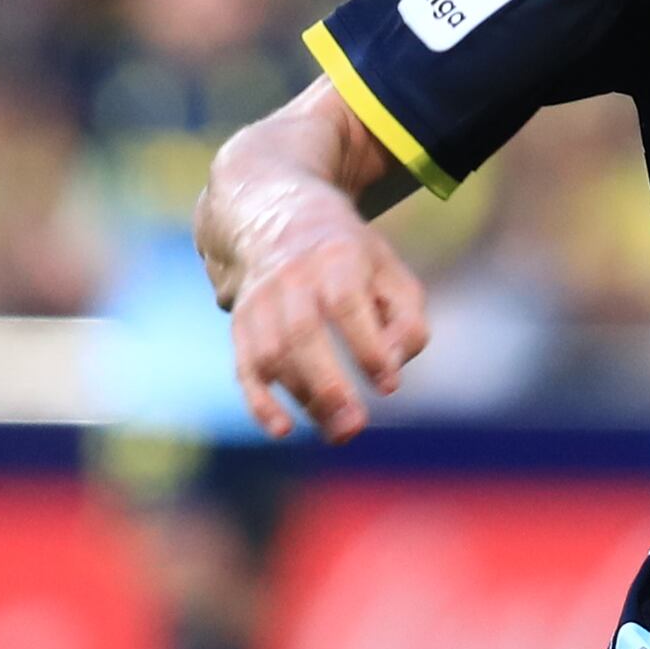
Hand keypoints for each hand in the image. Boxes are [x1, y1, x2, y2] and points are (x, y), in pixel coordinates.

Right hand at [224, 215, 428, 442]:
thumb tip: (391, 368)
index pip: (344, 303)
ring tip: (339, 432)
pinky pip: (245, 367)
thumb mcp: (392, 274)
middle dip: (328, 384)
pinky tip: (283, 429)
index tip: (388, 384)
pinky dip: (259, 402)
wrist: (277, 216)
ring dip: (303, 399)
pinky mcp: (241, 325)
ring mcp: (260, 301)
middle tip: (355, 425)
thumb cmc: (352, 259)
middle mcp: (291, 277)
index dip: (365, 346)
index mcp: (335, 256)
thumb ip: (407, 321)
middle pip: (302, 333)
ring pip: (272, 355)